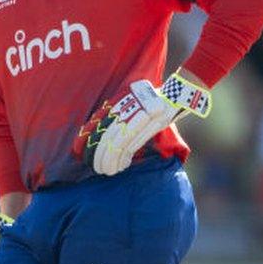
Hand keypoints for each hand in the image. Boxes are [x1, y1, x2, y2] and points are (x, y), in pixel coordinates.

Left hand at [74, 72, 210, 175]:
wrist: (179, 93)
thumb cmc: (154, 101)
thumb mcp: (133, 103)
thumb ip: (119, 115)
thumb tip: (100, 135)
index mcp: (120, 101)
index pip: (99, 122)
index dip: (90, 139)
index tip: (83, 152)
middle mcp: (127, 107)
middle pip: (108, 135)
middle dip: (100, 154)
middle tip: (95, 167)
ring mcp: (140, 115)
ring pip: (120, 142)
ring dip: (111, 159)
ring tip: (106, 170)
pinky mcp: (153, 123)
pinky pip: (134, 144)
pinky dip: (125, 157)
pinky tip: (120, 166)